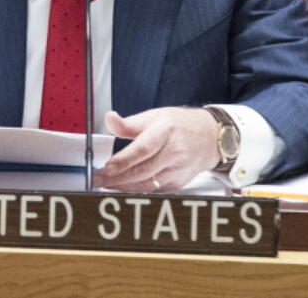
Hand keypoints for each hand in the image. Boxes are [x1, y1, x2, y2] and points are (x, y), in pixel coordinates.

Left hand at [93, 108, 218, 192]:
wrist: (210, 137)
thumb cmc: (181, 125)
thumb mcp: (155, 116)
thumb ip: (129, 123)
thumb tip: (109, 120)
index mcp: (166, 131)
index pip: (143, 149)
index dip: (124, 161)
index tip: (107, 168)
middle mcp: (174, 152)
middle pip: (143, 170)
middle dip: (117, 178)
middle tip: (97, 179)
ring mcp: (178, 170)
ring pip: (147, 184)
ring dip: (124, 187)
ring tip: (105, 185)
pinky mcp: (178, 182)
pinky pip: (154, 190)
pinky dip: (136, 190)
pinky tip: (122, 188)